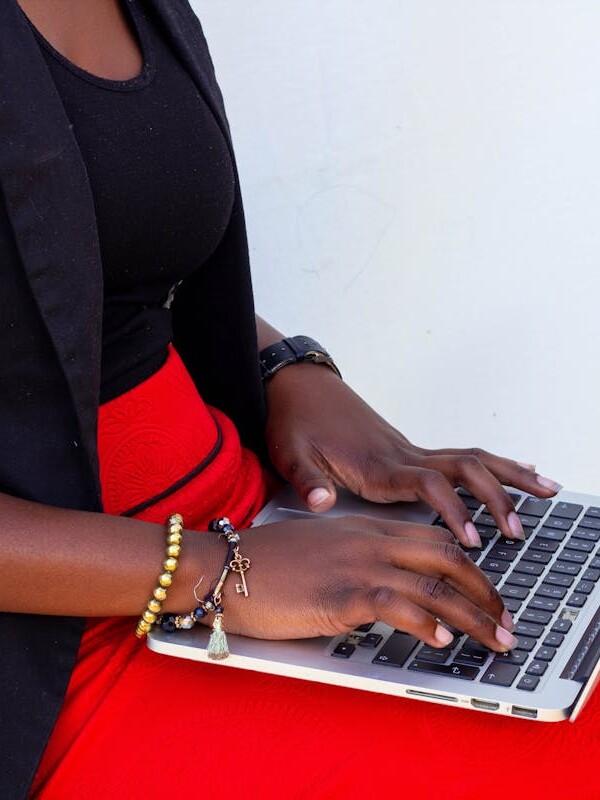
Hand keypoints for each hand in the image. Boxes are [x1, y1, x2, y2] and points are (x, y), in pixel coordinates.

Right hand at [204, 515, 516, 651]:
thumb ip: (354, 556)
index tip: (486, 591)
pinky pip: (396, 605)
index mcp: (363, 527)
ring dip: (472, 614)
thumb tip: (382, 584)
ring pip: (432, 584)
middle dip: (484, 589)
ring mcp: (355, 565)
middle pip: (445, 555)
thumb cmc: (264, 562)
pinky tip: (441, 641)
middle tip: (504, 619)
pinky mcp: (339, 594)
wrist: (222, 565)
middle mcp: (367, 541)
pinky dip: (425, 624)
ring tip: (494, 639)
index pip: (432, 538)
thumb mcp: (319, 548)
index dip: (469, 565)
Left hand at [264, 363, 561, 547]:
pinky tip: (512, 471)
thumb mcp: (290, 453)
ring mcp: (409, 449)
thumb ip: (308, 480)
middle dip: (498, 496)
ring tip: (547, 489)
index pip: (429, 485)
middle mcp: (402, 455)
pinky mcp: (407, 449)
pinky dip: (491, 465)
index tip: (473, 540)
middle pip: (465, 468)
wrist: (297, 385)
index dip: (454, 511)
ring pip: (471, 458)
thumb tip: (321, 503)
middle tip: (520, 529)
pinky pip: (460, 456)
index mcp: (378, 464)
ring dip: (509, 474)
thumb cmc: (294, 420)